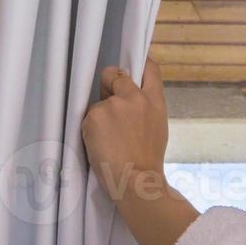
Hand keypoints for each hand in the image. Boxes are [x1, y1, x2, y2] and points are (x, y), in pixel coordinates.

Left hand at [81, 58, 168, 199]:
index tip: (129, 68)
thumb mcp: (157, 127)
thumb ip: (144, 107)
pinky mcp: (95, 115)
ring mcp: (114, 105)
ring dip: (100, 113)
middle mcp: (136, 98)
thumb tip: (124, 95)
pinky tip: (101, 143)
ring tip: (110, 138)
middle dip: (108, 84)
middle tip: (109, 105)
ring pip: (98, 100)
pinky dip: (92, 127)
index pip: (149, 68)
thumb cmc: (147, 160)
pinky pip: (88, 115)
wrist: (136, 180)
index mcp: (155, 102)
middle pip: (114, 74)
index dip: (138, 63)